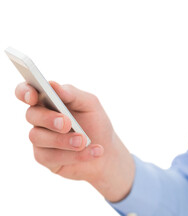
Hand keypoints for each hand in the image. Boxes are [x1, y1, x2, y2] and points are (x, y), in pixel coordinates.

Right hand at [15, 81, 134, 201]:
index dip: (24, 91)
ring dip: (63, 140)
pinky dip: (75, 155)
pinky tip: (94, 152)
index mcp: (49, 100)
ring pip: (38, 137)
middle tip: (67, 123)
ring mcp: (41, 139)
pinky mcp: (45, 158)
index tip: (32, 96)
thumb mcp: (90, 105)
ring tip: (84, 141)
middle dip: (48, 119)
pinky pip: (50, 157)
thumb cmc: (96, 123)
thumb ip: (72, 94)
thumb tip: (53, 85)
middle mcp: (41, 118)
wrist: (107, 151)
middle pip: (31, 115)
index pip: (27, 91)